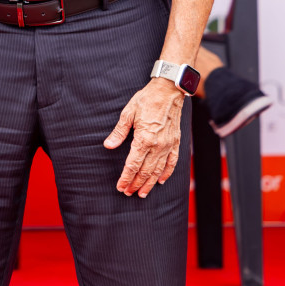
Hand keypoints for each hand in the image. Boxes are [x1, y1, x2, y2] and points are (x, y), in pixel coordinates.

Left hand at [105, 78, 185, 196]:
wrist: (168, 92)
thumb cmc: (146, 100)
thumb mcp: (128, 114)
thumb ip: (119, 132)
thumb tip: (108, 145)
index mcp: (144, 139)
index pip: (133, 164)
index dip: (126, 177)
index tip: (121, 187)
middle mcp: (158, 145)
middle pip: (145, 171)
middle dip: (136, 183)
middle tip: (129, 193)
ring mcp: (169, 145)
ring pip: (158, 170)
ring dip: (150, 183)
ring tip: (143, 193)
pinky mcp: (176, 142)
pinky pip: (172, 162)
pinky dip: (167, 173)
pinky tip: (161, 180)